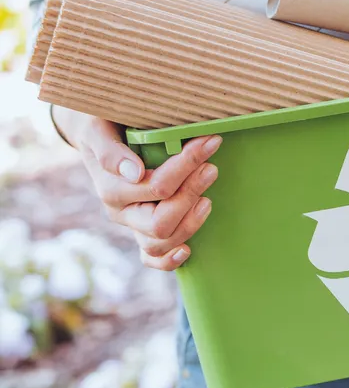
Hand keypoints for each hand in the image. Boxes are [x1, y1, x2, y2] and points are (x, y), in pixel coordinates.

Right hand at [60, 109, 220, 270]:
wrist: (98, 133)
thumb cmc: (104, 126)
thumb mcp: (99, 129)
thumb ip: (110, 150)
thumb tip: (133, 172)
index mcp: (110, 188)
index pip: (156, 187)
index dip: (186, 166)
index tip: (210, 141)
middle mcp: (121, 212)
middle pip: (161, 221)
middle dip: (191, 194)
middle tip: (211, 168)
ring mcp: (132, 226)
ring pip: (160, 243)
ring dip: (190, 222)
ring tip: (208, 198)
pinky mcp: (143, 233)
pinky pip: (152, 259)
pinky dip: (169, 260)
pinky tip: (188, 251)